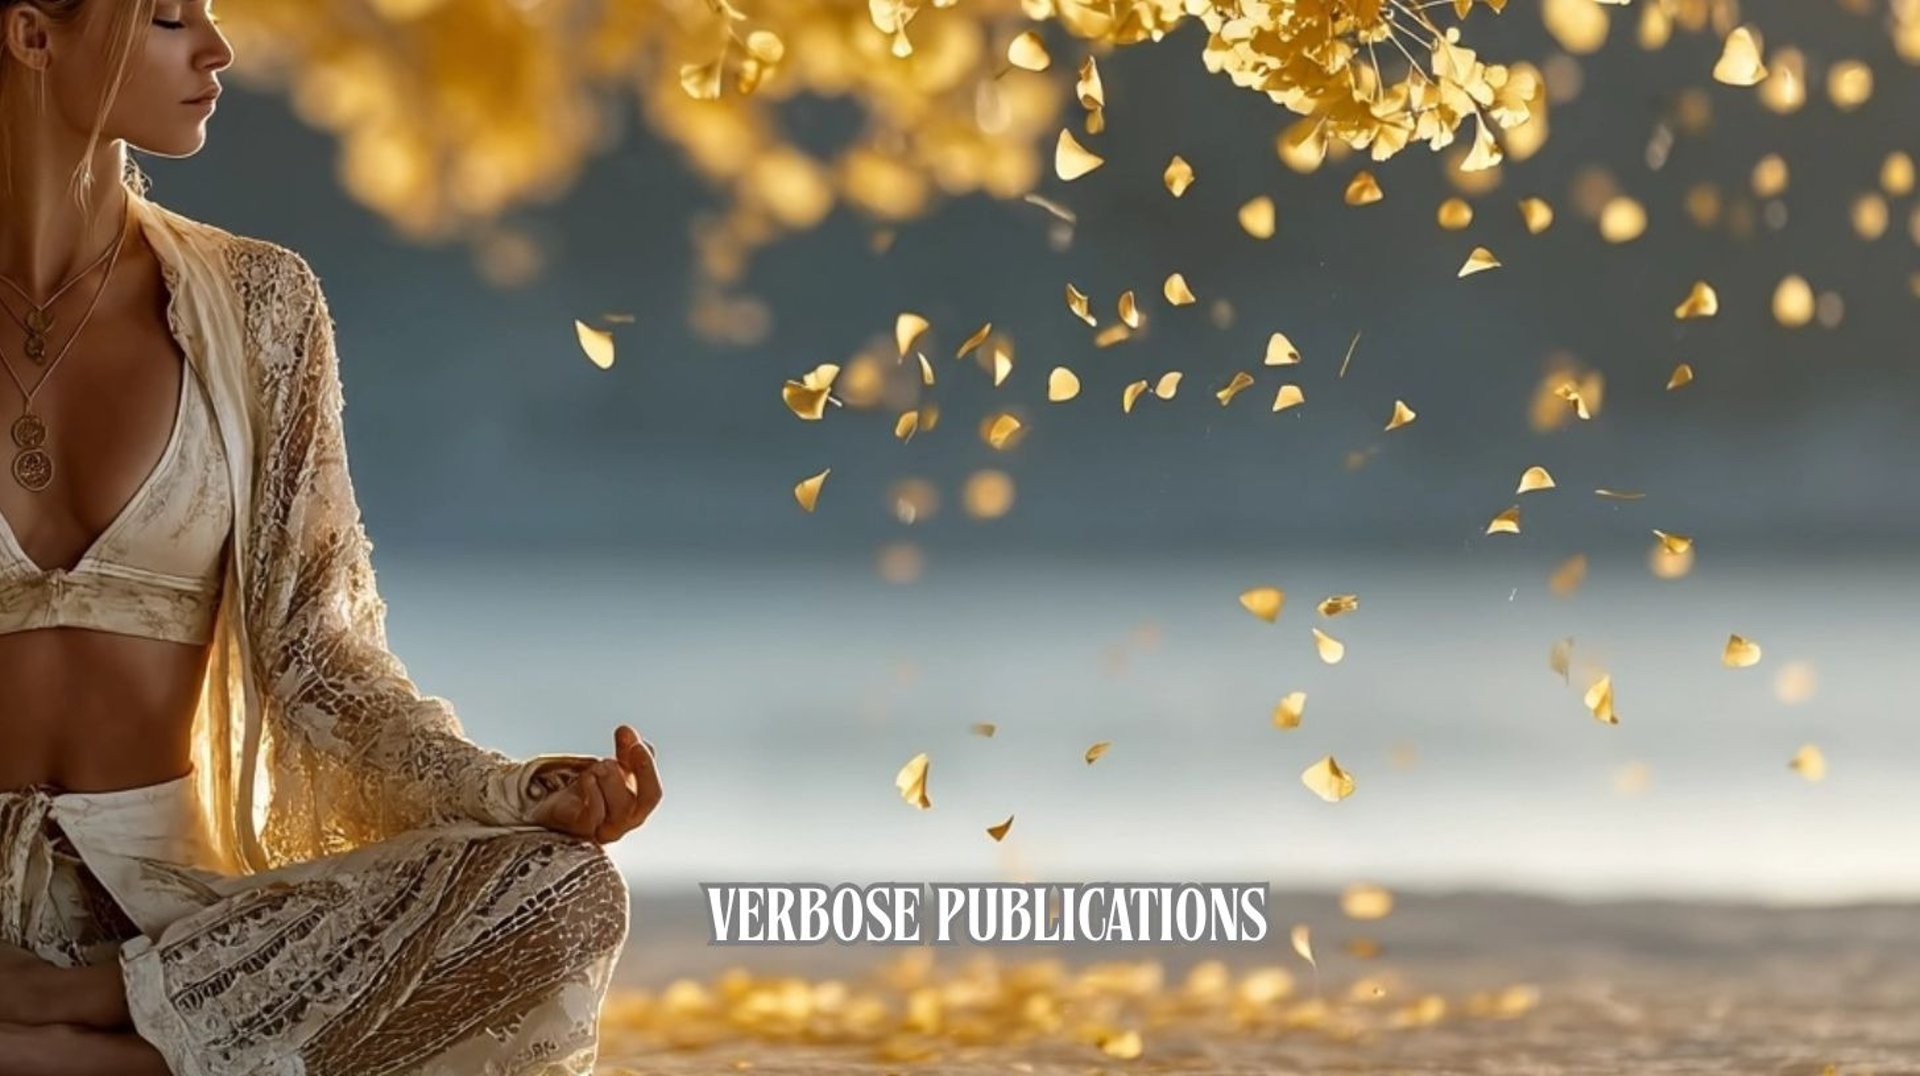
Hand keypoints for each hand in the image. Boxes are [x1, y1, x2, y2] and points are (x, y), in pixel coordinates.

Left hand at [526, 725, 660, 843]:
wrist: (560, 811)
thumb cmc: (591, 793)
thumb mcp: (613, 769)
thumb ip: (624, 752)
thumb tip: (627, 732)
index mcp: (637, 805)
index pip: (652, 793)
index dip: (648, 768)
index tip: (637, 745)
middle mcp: (626, 821)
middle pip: (644, 802)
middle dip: (635, 772)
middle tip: (617, 755)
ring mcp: (606, 829)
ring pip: (621, 809)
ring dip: (610, 779)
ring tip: (597, 766)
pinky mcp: (584, 829)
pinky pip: (594, 813)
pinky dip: (593, 790)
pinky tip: (587, 777)